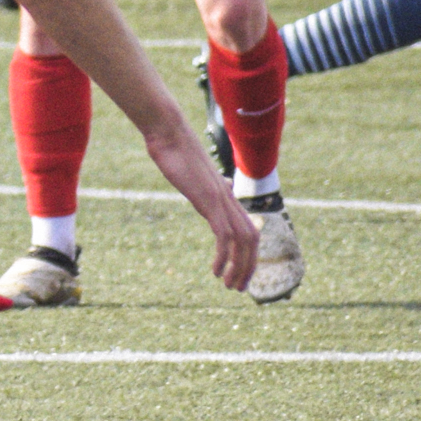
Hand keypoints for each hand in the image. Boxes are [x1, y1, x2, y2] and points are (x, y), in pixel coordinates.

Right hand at [143, 115, 260, 290]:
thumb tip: (210, 182)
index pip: (248, 228)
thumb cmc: (172, 149)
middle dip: (249, 266)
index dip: (248, 253)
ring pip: (244, 240)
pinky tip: (216, 270)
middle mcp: (228, 198)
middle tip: (239, 288)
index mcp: (224, 194)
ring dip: (240, 267)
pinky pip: (225, 235)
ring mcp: (221, 200)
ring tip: (230, 285)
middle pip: (252, 238)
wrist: (168, 133)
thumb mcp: (189, 171)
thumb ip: (201, 182)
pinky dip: (225, 256)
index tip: (239, 272)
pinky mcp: (210, 201)